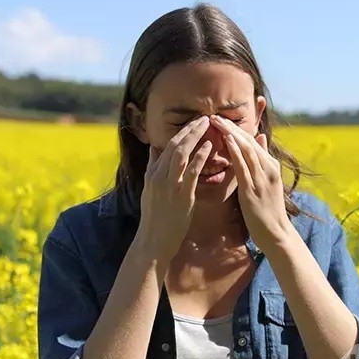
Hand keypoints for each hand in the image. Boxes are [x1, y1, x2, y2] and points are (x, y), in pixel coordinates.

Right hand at [135, 116, 211, 260]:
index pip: (168, 146)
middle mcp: (159, 176)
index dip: (182, 132)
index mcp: (152, 173)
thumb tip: (154, 148)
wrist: (153, 241)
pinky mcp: (181, 196)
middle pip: (175, 145)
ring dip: (195, 136)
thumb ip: (152, 167)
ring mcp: (169, 185)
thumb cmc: (155, 218)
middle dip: (190, 129)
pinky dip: (200, 156)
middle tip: (204, 117)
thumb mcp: (149, 189)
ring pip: (181, 153)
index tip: (195, 122)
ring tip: (208, 124)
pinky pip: (191, 172)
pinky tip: (209, 146)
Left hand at [210, 115, 293, 249]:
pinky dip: (235, 151)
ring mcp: (262, 178)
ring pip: (246, 149)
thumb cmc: (268, 209)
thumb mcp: (267, 181)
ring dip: (230, 134)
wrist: (276, 232)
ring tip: (217, 122)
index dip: (236, 128)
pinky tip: (226, 140)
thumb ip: (262, 159)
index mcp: (270, 166)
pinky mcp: (253, 189)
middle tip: (215, 115)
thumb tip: (260, 137)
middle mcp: (268, 168)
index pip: (252, 141)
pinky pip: (244, 166)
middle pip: (248, 141)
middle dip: (231, 127)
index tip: (222, 118)